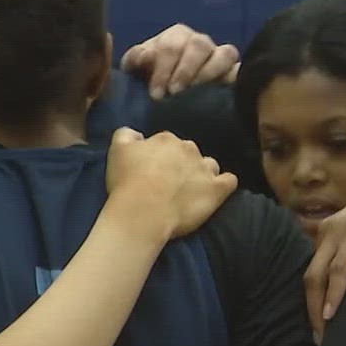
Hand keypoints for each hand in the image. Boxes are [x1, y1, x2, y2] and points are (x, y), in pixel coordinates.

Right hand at [104, 128, 237, 239]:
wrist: (143, 212)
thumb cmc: (127, 182)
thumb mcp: (116, 150)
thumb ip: (126, 134)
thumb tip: (137, 134)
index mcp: (165, 139)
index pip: (165, 142)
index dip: (158, 156)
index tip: (151, 170)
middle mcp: (189, 149)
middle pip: (188, 152)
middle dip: (181, 163)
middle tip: (168, 182)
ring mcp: (205, 169)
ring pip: (209, 165)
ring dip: (202, 173)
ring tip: (191, 189)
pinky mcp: (217, 189)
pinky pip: (229, 181)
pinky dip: (224, 183)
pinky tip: (216, 190)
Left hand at [120, 24, 239, 99]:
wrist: (167, 94)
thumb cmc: (149, 77)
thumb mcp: (135, 69)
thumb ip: (135, 60)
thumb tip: (145, 55)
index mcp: (175, 36)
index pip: (171, 46)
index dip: (163, 70)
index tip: (156, 94)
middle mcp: (199, 41)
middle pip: (198, 46)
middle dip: (184, 71)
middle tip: (173, 93)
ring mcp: (219, 54)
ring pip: (224, 53)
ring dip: (208, 73)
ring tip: (195, 92)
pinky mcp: (232, 70)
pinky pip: (238, 68)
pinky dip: (233, 76)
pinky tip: (222, 89)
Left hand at [306, 168, 345, 332]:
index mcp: (330, 232)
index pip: (313, 272)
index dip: (312, 301)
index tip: (319, 328)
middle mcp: (328, 230)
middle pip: (309, 277)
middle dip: (310, 310)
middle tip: (317, 340)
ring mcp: (341, 230)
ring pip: (318, 275)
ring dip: (318, 308)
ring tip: (323, 335)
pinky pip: (340, 269)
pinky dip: (335, 292)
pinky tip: (332, 313)